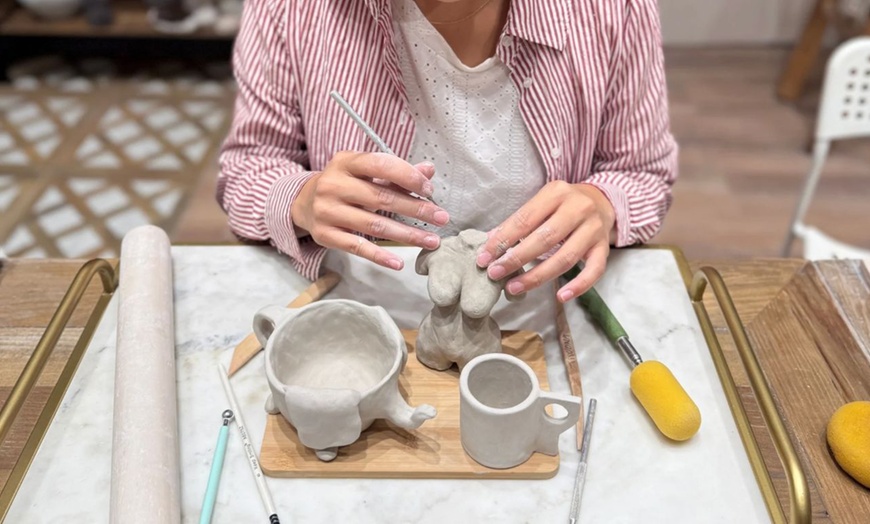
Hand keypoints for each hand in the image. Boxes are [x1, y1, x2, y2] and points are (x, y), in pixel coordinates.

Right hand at [291, 151, 449, 269]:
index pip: (381, 165)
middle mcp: (333, 185)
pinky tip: (399, 261)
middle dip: (416, 209)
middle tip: (441, 218)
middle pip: (381, 199)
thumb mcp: (364, 171)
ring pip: (374, 226)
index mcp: (345, 162)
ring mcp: (327, 211)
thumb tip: (429, 170)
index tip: (430, 190)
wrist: (303, 202)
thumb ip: (396, 172)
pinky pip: (357, 247)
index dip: (408, 177)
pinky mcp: (325, 235)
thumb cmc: (343, 184)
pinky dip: (380, 256)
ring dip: (407, 234)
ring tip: (431, 240)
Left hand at [475, 181, 615, 301]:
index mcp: (557, 193)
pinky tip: (561, 297)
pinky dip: (579, 286)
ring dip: (537, 276)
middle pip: (544, 239)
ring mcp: (594, 229)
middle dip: (516, 259)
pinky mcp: (604, 247)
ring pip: (565, 258)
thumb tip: (490, 242)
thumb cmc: (563, 205)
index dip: (502, 240)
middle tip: (495, 274)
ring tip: (513, 288)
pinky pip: (594, 270)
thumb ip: (519, 221)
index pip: (524, 219)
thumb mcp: (542, 203)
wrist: (602, 200)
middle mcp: (578, 208)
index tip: (484, 258)